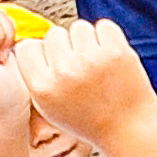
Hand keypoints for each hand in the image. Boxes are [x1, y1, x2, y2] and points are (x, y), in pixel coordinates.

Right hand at [12, 14, 156, 156]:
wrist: (129, 129)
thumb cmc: (90, 121)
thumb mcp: (49, 107)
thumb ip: (35, 76)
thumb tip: (31, 43)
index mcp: (43, 87)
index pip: (27, 46)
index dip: (41, 52)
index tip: (52, 61)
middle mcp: (65, 71)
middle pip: (54, 34)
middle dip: (65, 46)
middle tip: (79, 65)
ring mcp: (92, 60)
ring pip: (78, 27)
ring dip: (86, 40)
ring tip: (95, 62)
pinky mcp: (117, 52)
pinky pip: (104, 26)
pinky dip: (107, 36)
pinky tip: (109, 55)